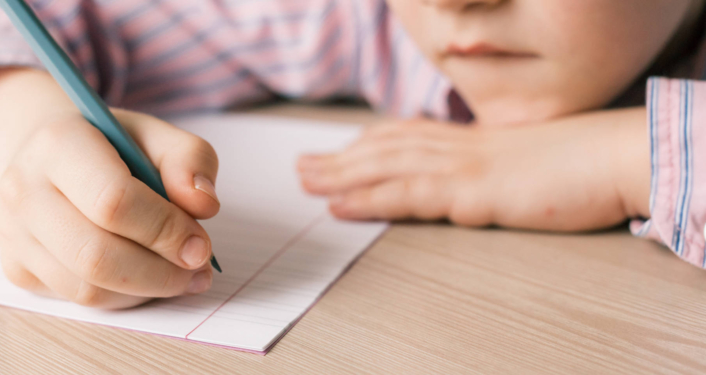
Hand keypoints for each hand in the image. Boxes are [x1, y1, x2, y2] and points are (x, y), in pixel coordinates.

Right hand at [0, 108, 219, 308]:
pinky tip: (147, 277)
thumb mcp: (158, 135)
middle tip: (199, 269)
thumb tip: (204, 205)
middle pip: (96, 256)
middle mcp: (24, 188)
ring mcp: (13, 232)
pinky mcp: (17, 267)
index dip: (165, 230)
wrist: (52, 155)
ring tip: (182, 275)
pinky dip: (124, 297)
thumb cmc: (113, 146)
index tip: (202, 245)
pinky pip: (78, 301)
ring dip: (147, 290)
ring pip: (86, 288)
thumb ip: (191, 159)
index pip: (113, 201)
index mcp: (59, 143)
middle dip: (160, 272)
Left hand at [298, 108, 649, 231]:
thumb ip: (493, 166)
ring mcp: (462, 167)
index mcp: (470, 139)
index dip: (366, 144)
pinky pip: (408, 195)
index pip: (406, 136)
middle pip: (385, 149)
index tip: (339, 151)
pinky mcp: (471, 193)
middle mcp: (458, 147)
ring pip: (386, 168)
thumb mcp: (526, 159)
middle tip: (303, 167)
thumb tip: (476, 176)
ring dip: (340, 176)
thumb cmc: (577, 161)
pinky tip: (340, 205)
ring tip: (305, 183)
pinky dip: (368, 199)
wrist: (613, 157)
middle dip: (340, 159)